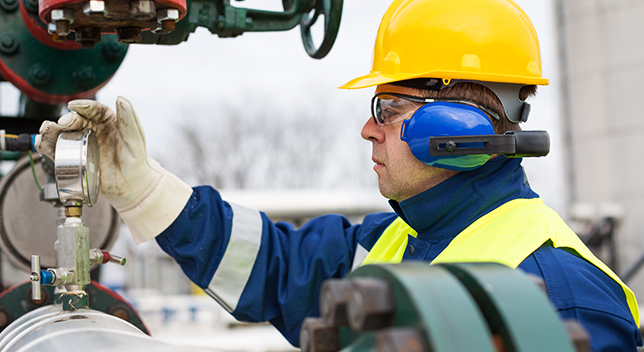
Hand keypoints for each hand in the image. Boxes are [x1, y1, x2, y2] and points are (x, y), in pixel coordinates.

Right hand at [35, 97, 192, 242]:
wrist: (131, 186)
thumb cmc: (137, 160)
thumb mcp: (135, 139)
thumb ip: (128, 120)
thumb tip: (122, 99)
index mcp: (109, 121)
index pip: (95, 109)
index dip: (84, 105)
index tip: (74, 105)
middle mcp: (93, 130)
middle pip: (76, 120)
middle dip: (67, 119)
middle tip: (64, 123)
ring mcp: (82, 144)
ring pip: (63, 133)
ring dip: (52, 130)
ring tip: (45, 130)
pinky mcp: (74, 158)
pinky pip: (57, 150)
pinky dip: (47, 146)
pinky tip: (41, 143)